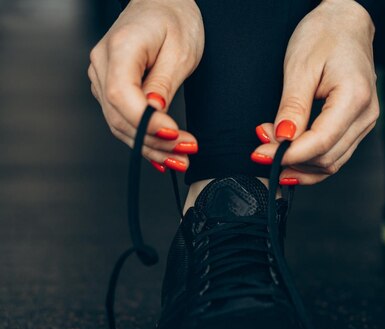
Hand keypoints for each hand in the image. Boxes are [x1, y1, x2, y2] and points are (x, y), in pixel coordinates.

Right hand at [88, 0, 203, 171]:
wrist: (163, 4)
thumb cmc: (175, 19)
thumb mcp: (181, 50)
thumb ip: (165, 84)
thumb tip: (154, 114)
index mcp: (120, 48)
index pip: (121, 94)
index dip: (145, 121)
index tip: (173, 134)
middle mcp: (103, 63)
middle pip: (119, 115)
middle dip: (154, 141)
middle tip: (185, 155)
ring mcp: (103, 76)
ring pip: (119, 124)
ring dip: (150, 147)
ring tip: (180, 160)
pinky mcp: (111, 87)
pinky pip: (123, 120)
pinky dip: (143, 139)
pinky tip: (162, 156)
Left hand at [252, 0, 378, 184]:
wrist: (346, 21)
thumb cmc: (325, 34)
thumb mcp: (300, 66)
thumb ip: (292, 106)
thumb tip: (282, 139)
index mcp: (355, 97)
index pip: (321, 142)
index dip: (290, 154)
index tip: (262, 152)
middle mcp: (366, 115)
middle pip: (327, 158)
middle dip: (291, 160)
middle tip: (260, 149)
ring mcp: (365, 123)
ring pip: (332, 163)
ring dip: (300, 165)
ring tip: (272, 152)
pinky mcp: (358, 126)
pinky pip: (336, 155)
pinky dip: (311, 161)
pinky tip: (291, 160)